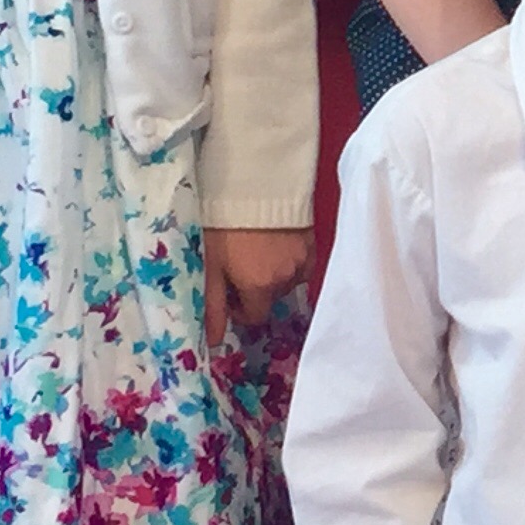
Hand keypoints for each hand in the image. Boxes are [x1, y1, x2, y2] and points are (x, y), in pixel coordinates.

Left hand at [202, 227, 310, 348]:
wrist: (256, 182)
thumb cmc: (224, 224)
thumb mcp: (210, 266)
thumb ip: (213, 306)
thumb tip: (212, 342)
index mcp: (260, 287)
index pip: (255, 316)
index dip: (239, 308)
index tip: (229, 289)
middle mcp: (286, 278)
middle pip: (272, 297)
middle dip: (256, 288)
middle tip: (240, 265)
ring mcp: (303, 258)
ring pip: (288, 279)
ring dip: (274, 273)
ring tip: (257, 250)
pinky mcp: (313, 239)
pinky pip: (303, 261)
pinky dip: (291, 259)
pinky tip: (278, 242)